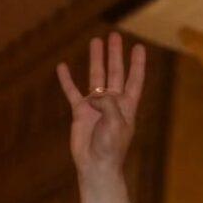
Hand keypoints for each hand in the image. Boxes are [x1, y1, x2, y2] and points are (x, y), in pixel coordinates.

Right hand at [56, 32, 145, 202]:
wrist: (96, 166)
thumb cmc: (111, 148)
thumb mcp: (116, 123)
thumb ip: (108, 103)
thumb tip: (94, 94)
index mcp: (126, 106)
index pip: (134, 80)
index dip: (137, 64)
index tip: (139, 47)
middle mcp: (112, 103)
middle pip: (115, 73)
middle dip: (115, 55)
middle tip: (115, 36)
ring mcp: (96, 107)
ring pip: (95, 77)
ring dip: (96, 60)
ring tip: (95, 42)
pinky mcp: (80, 113)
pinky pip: (73, 92)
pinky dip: (67, 80)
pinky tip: (63, 67)